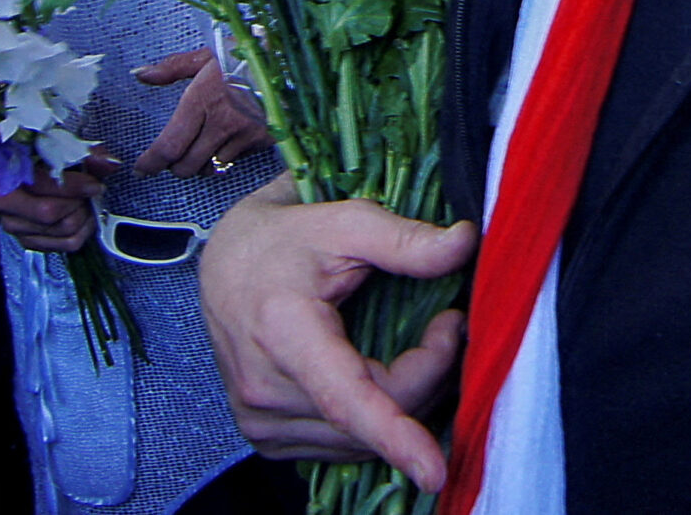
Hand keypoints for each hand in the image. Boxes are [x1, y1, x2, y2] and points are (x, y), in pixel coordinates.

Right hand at [0, 154, 114, 252]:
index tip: (94, 184)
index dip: (73, 186)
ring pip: (63, 229)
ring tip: (85, 201)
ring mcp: (15, 227)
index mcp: (6, 177)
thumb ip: (88, 155)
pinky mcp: (30, 242)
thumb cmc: (47, 162)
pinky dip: (84, 230)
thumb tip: (109, 163)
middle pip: (50, 213)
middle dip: (77, 201)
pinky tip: (83, 216)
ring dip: (84, 215)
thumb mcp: (65, 150)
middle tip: (88, 192)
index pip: (42, 187)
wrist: (31, 179)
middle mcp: (3, 206)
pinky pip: (68, 244)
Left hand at [133, 47, 273, 176]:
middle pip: (187, 165)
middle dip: (174, 166)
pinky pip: (235, 161)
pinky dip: (224, 158)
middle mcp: (222, 123)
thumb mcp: (208, 55)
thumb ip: (173, 67)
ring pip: (210, 168)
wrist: (291, 61)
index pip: (170, 145)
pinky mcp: (262, 140)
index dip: (151, 163)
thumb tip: (141, 74)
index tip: (143, 168)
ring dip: (199, 165)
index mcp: (203, 100)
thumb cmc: (246, 56)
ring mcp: (244, 134)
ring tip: (198, 151)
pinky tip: (224, 144)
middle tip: (172, 157)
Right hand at [201, 175, 478, 481]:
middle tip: (449, 323)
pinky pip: (344, 445)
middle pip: (373, 413)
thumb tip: (464, 243)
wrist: (226, 264)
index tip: (434, 470)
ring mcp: (263, 421)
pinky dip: (379, 419)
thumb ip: (405, 239)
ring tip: (424, 346)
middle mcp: (266, 390)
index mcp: (285, 334)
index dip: (395, 435)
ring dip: (410, 400)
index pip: (346, 399)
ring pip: (364, 439)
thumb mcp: (345, 221)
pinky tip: (388, 375)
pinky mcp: (267, 437)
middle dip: (430, 373)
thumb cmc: (284, 241)